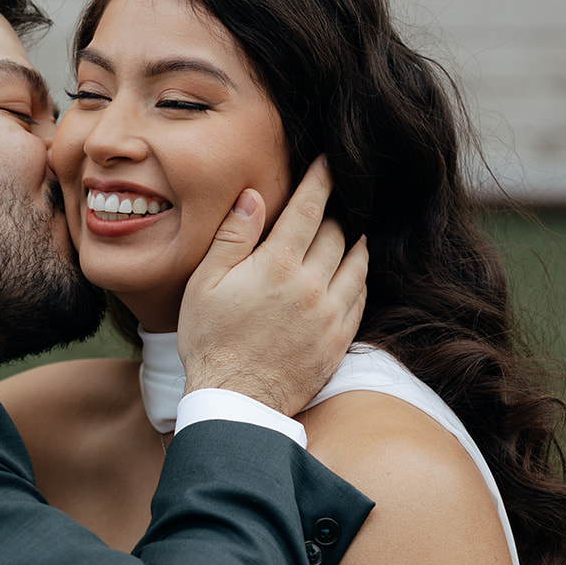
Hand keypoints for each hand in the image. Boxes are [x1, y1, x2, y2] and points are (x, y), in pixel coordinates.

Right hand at [177, 156, 367, 416]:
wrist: (235, 401)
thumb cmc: (210, 341)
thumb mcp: (205, 284)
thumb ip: (233, 237)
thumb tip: (253, 196)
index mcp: (277, 266)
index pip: (309, 208)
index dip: (320, 180)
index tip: (327, 163)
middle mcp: (312, 286)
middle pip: (336, 233)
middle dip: (333, 213)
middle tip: (329, 205)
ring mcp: (330, 314)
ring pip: (356, 263)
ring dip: (353, 243)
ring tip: (350, 233)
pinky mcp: (339, 340)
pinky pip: (360, 298)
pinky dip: (358, 279)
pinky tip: (351, 274)